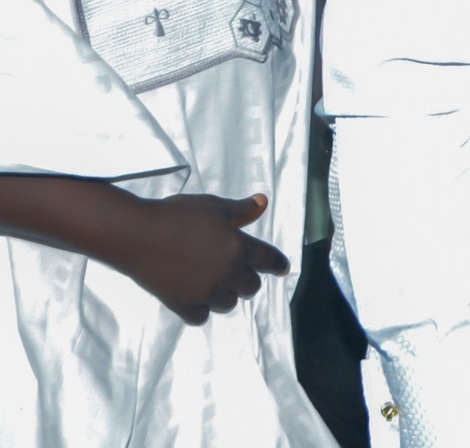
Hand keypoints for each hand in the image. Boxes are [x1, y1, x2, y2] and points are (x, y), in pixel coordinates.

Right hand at [106, 192, 290, 324]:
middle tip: (236, 271)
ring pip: (228, 303)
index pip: (270, 261)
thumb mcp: (213, 206)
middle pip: (251, 286)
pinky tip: (195, 298)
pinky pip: (202, 317)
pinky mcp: (183, 305)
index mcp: (240, 248)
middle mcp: (228, 273)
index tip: (282, 269)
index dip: (278, 264)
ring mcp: (206, 292)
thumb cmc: (177, 215)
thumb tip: (262, 202)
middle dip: (247, 278)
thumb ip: (241, 210)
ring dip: (225, 294)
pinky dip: (201, 309)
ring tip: (213, 282)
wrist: (137, 234)